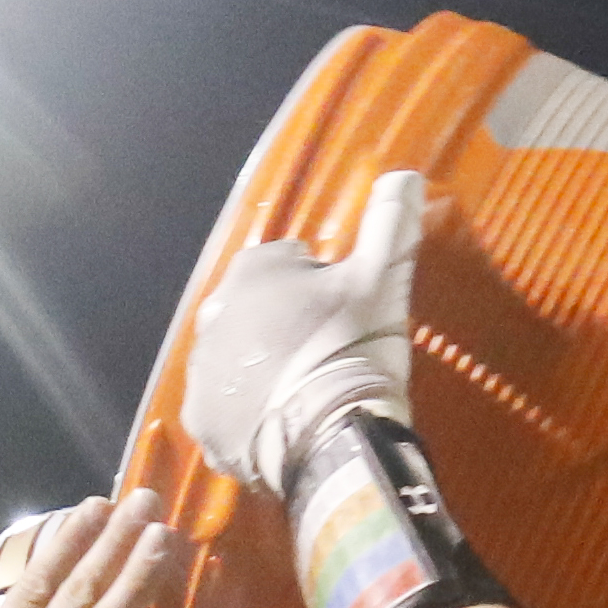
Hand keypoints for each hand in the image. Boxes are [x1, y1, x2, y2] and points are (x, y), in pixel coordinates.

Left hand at [182, 172, 425, 500]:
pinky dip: (244, 416)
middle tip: (322, 355)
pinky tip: (279, 425)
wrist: (331, 434)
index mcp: (252, 270)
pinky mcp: (201, 422)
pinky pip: (224, 411)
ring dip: (259, 369)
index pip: (285, 265)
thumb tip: (406, 174)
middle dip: (280, 326)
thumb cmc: (354, 346)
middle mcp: (214, 315)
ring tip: (301, 394)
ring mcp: (202, 372)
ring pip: (234, 361)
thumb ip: (389, 224)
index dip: (317, 286)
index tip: (341, 313)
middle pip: (253, 313)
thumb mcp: (382, 279)